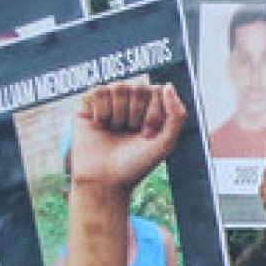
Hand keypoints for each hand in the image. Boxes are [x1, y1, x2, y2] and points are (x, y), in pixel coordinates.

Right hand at [70, 83, 185, 191]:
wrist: (104, 179)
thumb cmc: (135, 164)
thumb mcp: (165, 144)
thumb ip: (177, 116)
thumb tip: (168, 86)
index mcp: (151, 109)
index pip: (158, 91)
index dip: (154, 113)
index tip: (147, 135)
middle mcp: (130, 102)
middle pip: (139, 88)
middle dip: (136, 114)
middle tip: (130, 134)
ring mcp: (109, 101)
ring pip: (119, 87)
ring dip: (119, 114)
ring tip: (115, 130)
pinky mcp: (88, 103)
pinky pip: (99, 91)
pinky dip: (102, 111)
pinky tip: (100, 125)